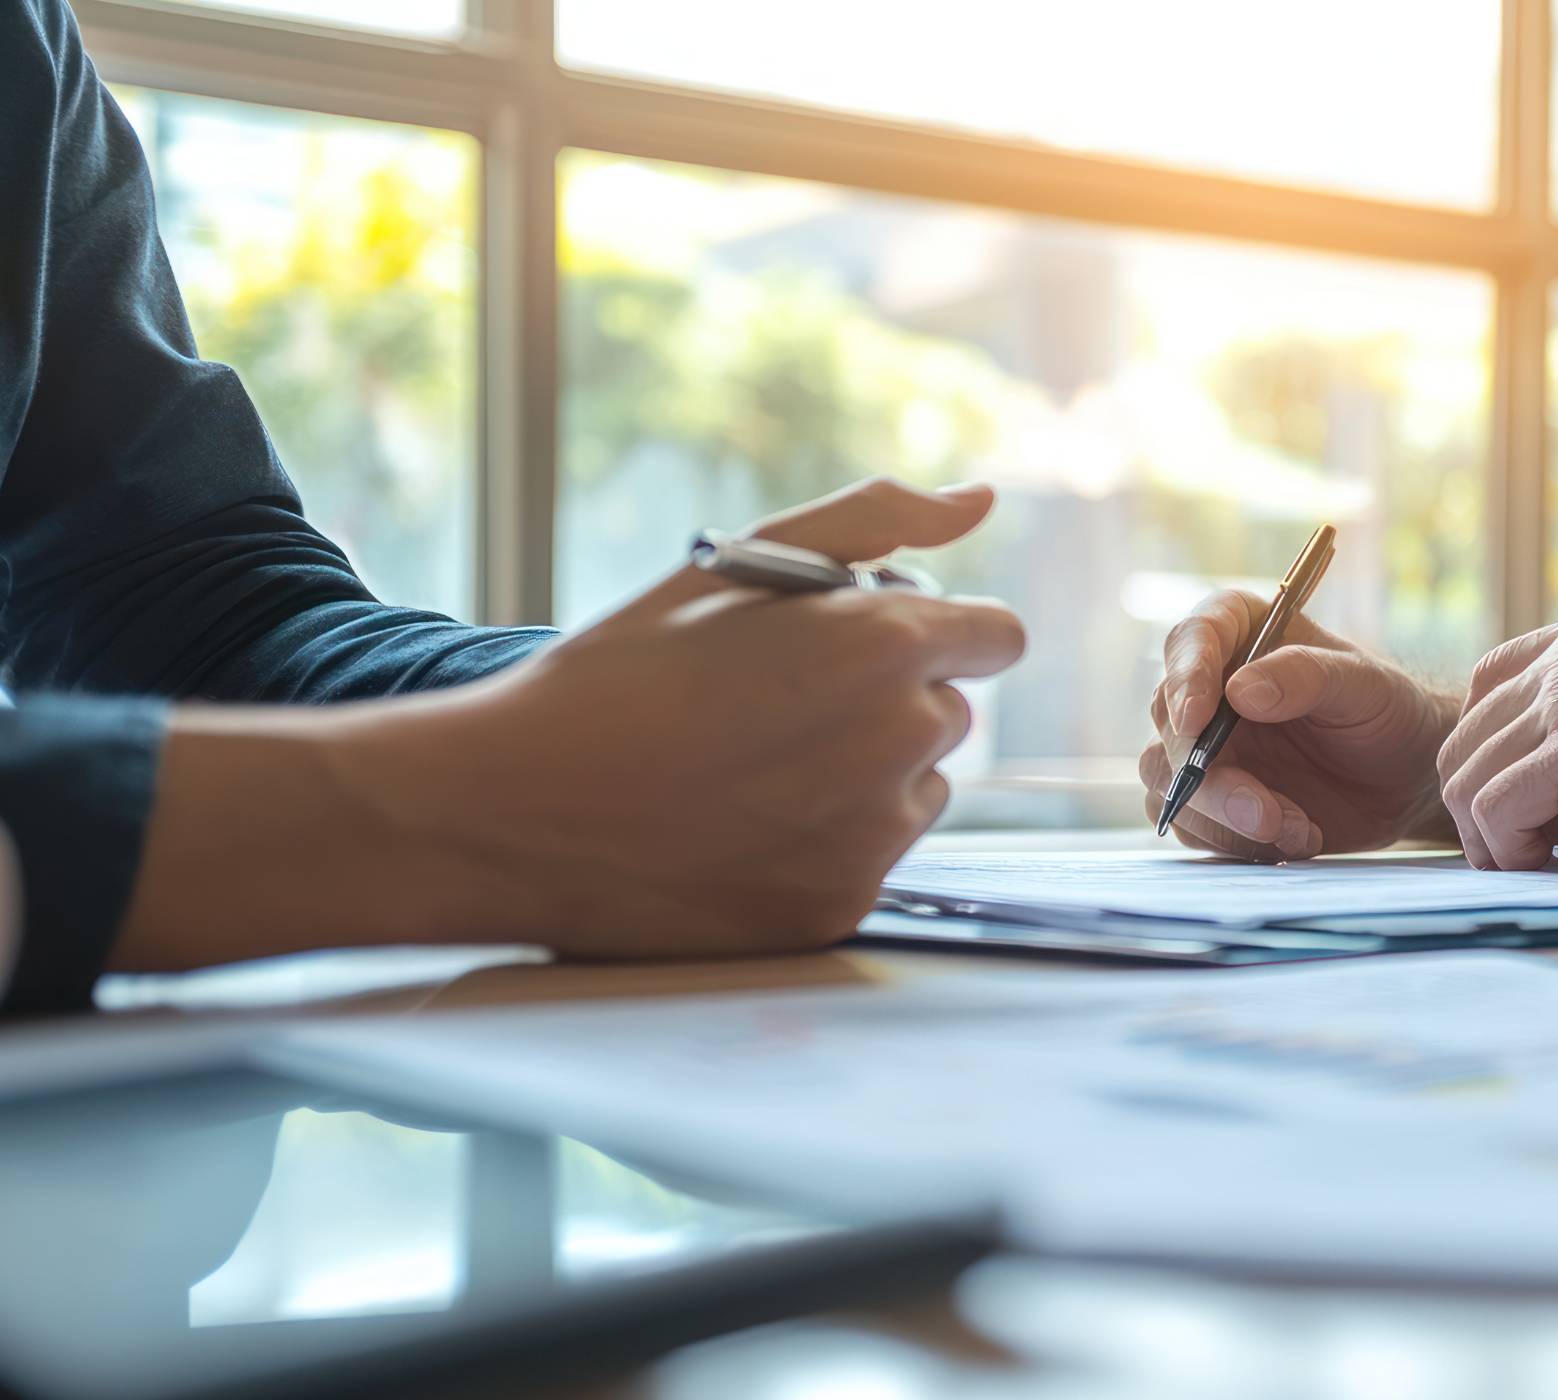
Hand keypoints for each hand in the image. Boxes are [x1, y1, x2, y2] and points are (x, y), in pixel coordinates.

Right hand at [117, 478, 1025, 967]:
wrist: (514, 811)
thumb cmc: (620, 675)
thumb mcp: (740, 566)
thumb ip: (876, 521)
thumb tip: (980, 498)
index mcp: (886, 645)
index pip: (998, 636)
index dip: (936, 630)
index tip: (870, 639)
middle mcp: (903, 741)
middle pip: (950, 711)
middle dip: (889, 698)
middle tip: (773, 701)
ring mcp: (877, 835)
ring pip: (919, 789)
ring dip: (868, 774)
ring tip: (747, 766)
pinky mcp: (844, 905)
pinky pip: (871, 858)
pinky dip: (826, 843)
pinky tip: (738, 826)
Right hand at [1139, 589, 1456, 860]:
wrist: (1404, 779)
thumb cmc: (1387, 712)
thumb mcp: (1365, 686)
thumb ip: (1306, 677)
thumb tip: (1240, 691)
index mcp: (1241, 635)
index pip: (1190, 639)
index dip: (1184, 676)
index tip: (1197, 718)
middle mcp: (1211, 688)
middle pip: (1170, 721)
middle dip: (1210, 775)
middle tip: (1264, 812)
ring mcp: (1206, 747)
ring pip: (1167, 780)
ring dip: (1225, 817)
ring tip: (1296, 828)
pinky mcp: (1211, 801)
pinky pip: (1192, 826)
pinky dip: (1238, 842)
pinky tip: (1296, 837)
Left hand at [1435, 597, 1557, 870]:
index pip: (1498, 679)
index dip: (1496, 747)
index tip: (1521, 802)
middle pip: (1471, 726)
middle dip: (1481, 794)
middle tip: (1515, 849)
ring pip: (1471, 768)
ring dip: (1489, 829)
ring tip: (1529, 865)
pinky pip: (1497, 805)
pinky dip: (1506, 847)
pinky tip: (1544, 866)